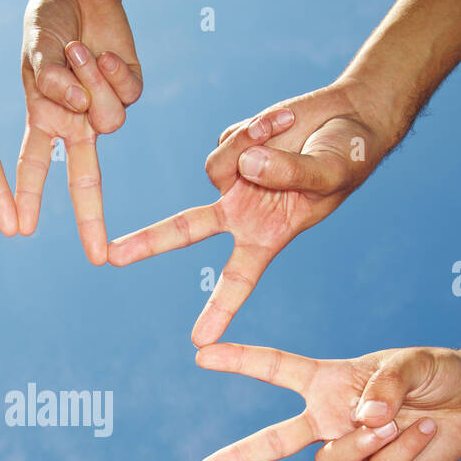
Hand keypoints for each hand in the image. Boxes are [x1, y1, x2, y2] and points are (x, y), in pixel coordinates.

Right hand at [16, 0, 141, 263]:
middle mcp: (77, 123)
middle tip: (97, 256)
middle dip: (90, 220)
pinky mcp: (130, 88)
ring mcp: (105, 108)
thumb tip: (76, 107)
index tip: (21, 228)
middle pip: (85, 180)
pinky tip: (100, 52)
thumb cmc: (48, 21)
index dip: (29, 197)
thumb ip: (50, 83)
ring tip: (77, 51)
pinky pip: (127, 94)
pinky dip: (111, 70)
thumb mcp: (36, 53)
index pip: (35, 166)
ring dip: (91, 83)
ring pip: (109, 121)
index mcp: (45, 119)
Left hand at [108, 82, 384, 345]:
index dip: (221, 309)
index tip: (200, 343)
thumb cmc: (347, 158)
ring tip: (287, 137)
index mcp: (267, 236)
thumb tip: (244, 166)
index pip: (239, 278)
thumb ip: (291, 173)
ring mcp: (233, 180)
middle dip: (147, 242)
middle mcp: (242, 213)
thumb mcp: (330, 172)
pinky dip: (256, 128)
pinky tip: (280, 125)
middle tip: (110, 258)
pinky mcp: (231, 149)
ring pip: (216, 167)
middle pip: (185, 229)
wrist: (350, 118)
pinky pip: (228, 139)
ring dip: (252, 147)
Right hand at [194, 342, 460, 460]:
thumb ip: (385, 383)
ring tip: (397, 419)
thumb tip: (362, 418)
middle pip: (274, 441)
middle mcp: (330, 418)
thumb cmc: (438, 372)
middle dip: (238, 457)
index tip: (201, 352)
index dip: (238, 360)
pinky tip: (421, 430)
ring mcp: (352, 449)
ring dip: (363, 441)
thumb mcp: (414, 362)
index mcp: (327, 382)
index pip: (274, 369)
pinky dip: (402, 449)